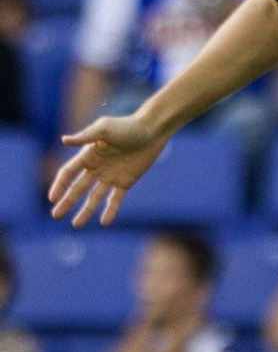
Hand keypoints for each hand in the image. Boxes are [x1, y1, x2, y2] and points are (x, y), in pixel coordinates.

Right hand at [50, 113, 168, 226]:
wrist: (152, 131)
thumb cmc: (127, 126)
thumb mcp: (104, 129)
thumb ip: (85, 137)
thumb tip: (64, 140)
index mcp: (88, 155)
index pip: (68, 173)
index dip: (59, 185)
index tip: (52, 198)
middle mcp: (96, 168)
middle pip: (77, 188)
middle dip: (66, 202)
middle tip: (56, 216)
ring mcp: (110, 176)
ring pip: (94, 198)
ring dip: (85, 211)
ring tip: (76, 225)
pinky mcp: (125, 182)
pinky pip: (115, 199)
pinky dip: (110, 210)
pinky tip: (104, 222)